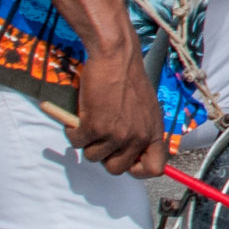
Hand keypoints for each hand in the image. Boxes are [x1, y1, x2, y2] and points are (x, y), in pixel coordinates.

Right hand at [66, 37, 167, 176]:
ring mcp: (117, 135)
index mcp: (153, 133)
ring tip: (90, 121)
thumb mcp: (147, 109)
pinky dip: (73, 132)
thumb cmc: (128, 78)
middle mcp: (137, 137)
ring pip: (93, 156)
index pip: (154, 169)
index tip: (126, 161)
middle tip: (101, 137)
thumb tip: (134, 153)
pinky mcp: (95, 127)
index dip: (138, 170)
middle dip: (104, 155)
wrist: (116, 58)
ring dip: (87, 142)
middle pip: (116, 169)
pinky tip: (78, 117)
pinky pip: (77, 142)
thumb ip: (142, 131)